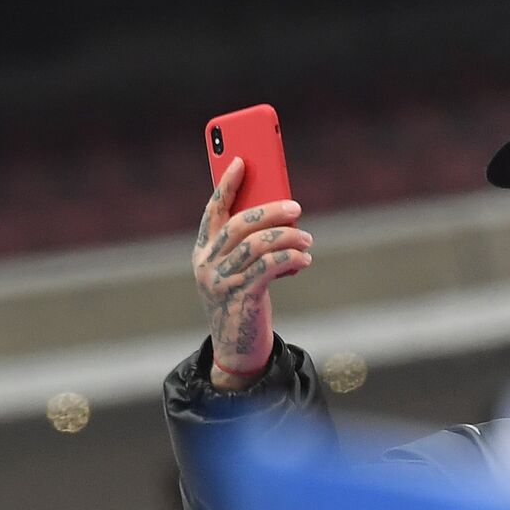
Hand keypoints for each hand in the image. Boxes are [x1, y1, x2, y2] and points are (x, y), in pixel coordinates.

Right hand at [192, 157, 312, 388]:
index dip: (226, 184)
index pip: (213, 210)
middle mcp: (207, 264)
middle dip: (269, 211)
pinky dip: (291, 259)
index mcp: (203, 252)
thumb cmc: (242, 302)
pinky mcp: (241, 297)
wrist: (237, 349)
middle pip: (239, 224)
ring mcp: (221, 282)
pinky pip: (268, 268)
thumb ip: (250, 245)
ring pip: (257, 246)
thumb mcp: (239, 271)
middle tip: (296, 206)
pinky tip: (305, 259)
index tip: (242, 160)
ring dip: (287, 238)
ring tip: (307, 238)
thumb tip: (282, 216)